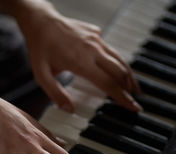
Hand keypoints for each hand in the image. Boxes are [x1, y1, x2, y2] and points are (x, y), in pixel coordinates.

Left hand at [16, 1, 140, 111]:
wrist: (40, 21)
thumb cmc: (40, 47)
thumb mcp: (41, 75)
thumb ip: (55, 94)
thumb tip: (69, 109)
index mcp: (81, 62)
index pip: (108, 84)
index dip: (123, 97)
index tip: (133, 106)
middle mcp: (92, 50)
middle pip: (120, 72)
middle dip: (130, 88)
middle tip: (135, 99)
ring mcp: (96, 40)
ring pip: (119, 59)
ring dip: (128, 75)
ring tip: (133, 87)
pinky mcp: (96, 33)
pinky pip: (111, 50)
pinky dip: (118, 62)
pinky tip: (117, 70)